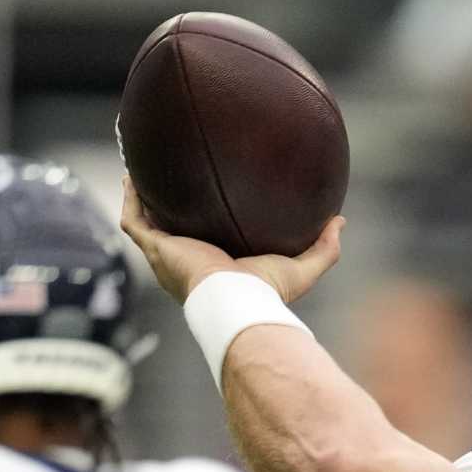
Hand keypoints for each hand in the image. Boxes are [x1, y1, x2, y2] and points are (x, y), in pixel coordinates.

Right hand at [119, 179, 342, 305]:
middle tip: (168, 181)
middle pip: (171, 232)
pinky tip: (131, 174)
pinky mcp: (155, 249)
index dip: (205, 225)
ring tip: (140, 169)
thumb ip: (324, 248)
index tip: (210, 202)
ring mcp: (167, 256)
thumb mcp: (301, 267)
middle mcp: (187, 262)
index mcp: (216, 268)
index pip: (207, 244)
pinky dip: (131, 198)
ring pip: (146, 222)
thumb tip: (340, 221)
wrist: (236, 302)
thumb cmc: (267, 293)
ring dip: (141, 197)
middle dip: (167, 209)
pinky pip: (134, 220)